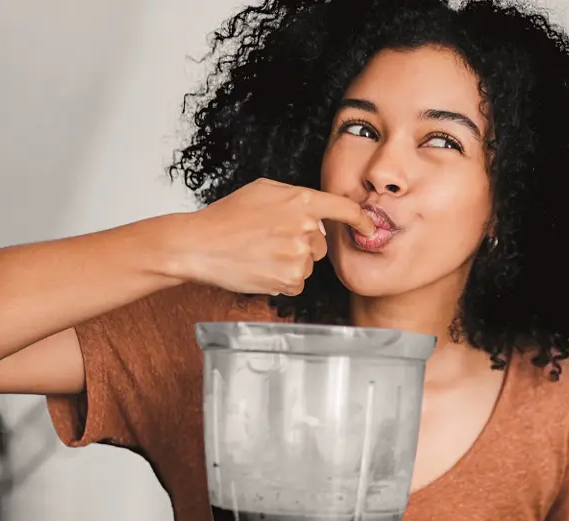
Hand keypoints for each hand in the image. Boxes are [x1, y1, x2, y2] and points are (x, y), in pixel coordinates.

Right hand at [164, 178, 375, 296]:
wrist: (200, 245)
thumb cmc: (227, 216)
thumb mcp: (263, 190)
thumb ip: (296, 197)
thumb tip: (317, 210)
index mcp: (301, 201)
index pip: (344, 209)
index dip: (361, 220)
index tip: (369, 227)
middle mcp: (305, 228)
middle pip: (322, 244)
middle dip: (303, 244)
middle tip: (270, 240)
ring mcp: (298, 256)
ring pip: (308, 264)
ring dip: (290, 262)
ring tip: (260, 253)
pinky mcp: (289, 280)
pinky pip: (297, 283)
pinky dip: (281, 279)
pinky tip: (260, 268)